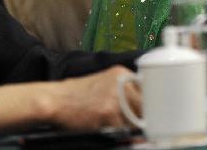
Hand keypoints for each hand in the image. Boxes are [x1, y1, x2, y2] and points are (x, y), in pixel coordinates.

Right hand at [0, 65, 139, 134]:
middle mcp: (121, 82)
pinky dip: (117, 131)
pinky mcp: (107, 113)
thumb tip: (144, 102)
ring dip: (130, 125)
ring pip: (136, 118)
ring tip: (116, 125)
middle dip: (142, 116)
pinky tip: (106, 127)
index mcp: (122, 73)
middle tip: (138, 124)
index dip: (151, 103)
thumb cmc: (76, 94)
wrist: (54, 100)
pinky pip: (122, 128)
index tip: (152, 111)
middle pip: (145, 104)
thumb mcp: (103, 82)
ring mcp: (115, 97)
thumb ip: (123, 88)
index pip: (148, 89)